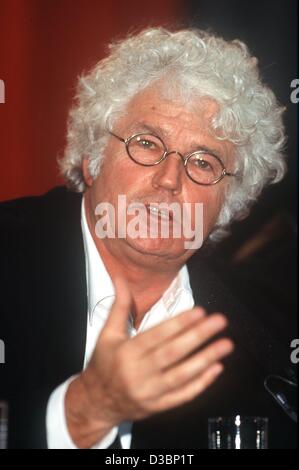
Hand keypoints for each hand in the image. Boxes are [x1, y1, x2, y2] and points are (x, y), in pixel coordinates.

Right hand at [65, 277, 233, 446]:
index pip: (156, 336)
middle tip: (220, 321)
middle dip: (198, 336)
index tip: (199, 311)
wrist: (96, 402)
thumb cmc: (104, 363)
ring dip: (205, 359)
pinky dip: (201, 383)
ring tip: (226, 344)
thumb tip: (120, 277)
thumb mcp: (107, 333)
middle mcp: (137, 373)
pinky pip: (182, 396)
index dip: (179, 324)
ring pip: (181, 376)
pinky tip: (217, 368)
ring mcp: (149, 393)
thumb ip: (119, 306)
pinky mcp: (158, 407)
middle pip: (172, 354)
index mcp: (126, 352)